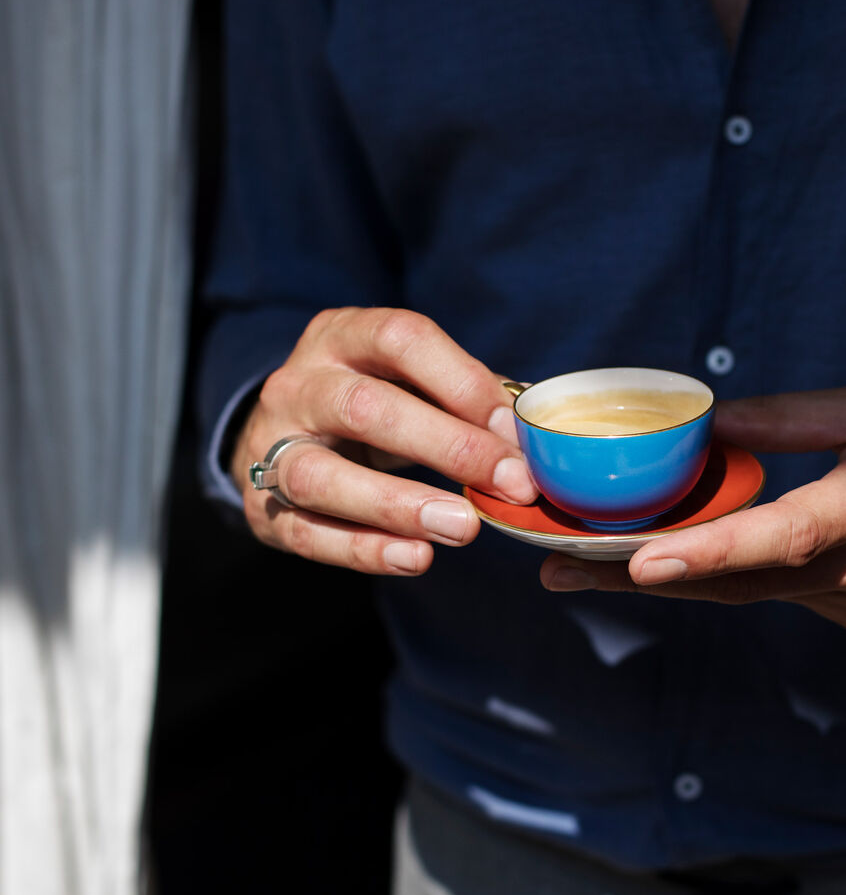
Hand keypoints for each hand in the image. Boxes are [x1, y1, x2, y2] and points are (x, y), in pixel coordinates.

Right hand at [232, 307, 536, 573]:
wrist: (274, 436)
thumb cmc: (366, 406)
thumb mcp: (405, 381)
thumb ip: (463, 397)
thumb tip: (532, 432)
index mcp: (341, 336)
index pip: (400, 339)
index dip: (462, 381)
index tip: (513, 430)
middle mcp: (298, 384)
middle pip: (365, 407)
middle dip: (447, 446)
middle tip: (509, 484)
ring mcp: (270, 446)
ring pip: (322, 475)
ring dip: (398, 504)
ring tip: (462, 527)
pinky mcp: (263, 507)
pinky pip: (309, 532)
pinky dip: (364, 550)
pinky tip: (416, 558)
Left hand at [539, 386, 845, 628]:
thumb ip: (787, 420)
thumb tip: (704, 427)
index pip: (780, 540)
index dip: (706, 553)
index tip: (636, 563)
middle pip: (740, 583)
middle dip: (641, 577)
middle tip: (556, 567)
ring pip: (752, 594)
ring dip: (675, 578)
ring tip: (587, 561)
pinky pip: (780, 597)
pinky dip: (729, 576)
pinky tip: (677, 558)